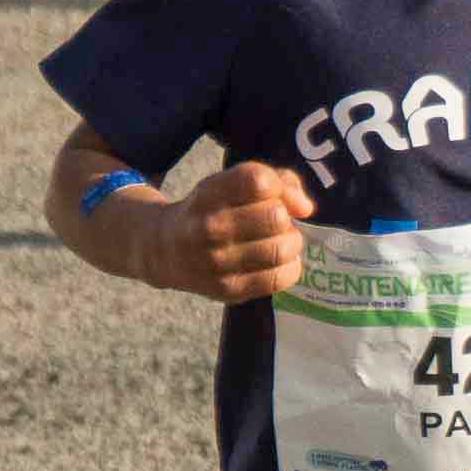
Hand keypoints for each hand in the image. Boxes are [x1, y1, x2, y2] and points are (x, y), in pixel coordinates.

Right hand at [145, 160, 310, 300]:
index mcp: (209, 193)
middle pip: (275, 216)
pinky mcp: (228, 290)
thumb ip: (275, 180)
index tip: (277, 196)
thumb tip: (306, 208)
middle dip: (285, 217)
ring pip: (281, 248)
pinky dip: (290, 267)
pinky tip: (280, 262)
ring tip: (280, 241)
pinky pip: (279, 278)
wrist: (164, 251)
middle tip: (278, 222)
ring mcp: (217, 262)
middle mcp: (209, 227)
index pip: (258, 181)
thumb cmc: (208, 211)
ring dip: (291, 242)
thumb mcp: (228, 183)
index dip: (280, 187)